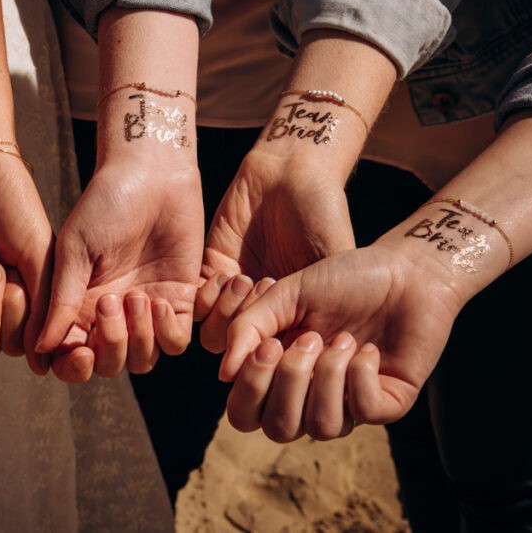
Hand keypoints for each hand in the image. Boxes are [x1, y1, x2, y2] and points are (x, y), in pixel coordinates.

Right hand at [38, 159, 203, 381]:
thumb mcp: (75, 249)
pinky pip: (176, 341)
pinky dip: (168, 332)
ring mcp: (146, 310)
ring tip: (137, 297)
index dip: (73, 366)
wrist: (152, 174)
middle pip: (108, 365)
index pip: (70, 356)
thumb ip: (62, 299)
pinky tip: (161, 301)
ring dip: (139, 339)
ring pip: (142, 359)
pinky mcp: (180, 300)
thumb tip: (42, 348)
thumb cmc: (106, 203)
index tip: (80, 351)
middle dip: (110, 348)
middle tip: (109, 302)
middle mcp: (110, 314)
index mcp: (77, 304)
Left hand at [196, 149, 354, 346]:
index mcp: (298, 319)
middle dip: (250, 331)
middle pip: (244, 356)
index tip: (291, 326)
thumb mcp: (334, 260)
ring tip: (247, 279)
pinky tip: (228, 273)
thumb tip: (332, 357)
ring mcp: (235, 296)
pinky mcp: (211, 272)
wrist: (290, 171)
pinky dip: (207, 297)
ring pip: (216, 336)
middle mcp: (266, 313)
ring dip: (227, 314)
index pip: (281, 361)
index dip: (279, 353)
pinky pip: (196, 304)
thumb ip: (330, 302)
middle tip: (267, 290)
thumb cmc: (323, 212)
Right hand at [219, 243, 462, 441]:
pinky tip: (368, 350)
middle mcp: (310, 397)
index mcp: (279, 375)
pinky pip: (363, 412)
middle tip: (310, 337)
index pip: (244, 414)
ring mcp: (349, 404)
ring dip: (328, 376)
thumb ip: (248, 325)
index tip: (270, 343)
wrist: (403, 271)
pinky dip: (360, 377)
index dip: (251, 386)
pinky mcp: (389, 404)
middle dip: (291, 381)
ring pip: (321, 426)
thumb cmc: (343, 279)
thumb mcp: (285, 293)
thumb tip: (224, 373)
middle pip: (278, 429)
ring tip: (344, 339)